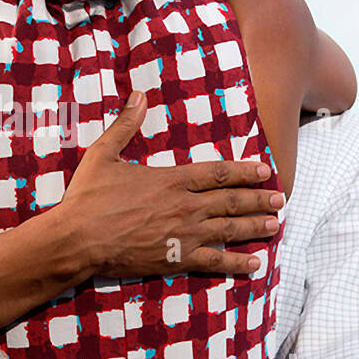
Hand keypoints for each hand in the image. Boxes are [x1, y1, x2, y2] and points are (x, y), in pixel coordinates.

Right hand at [57, 91, 282, 276]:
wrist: (78, 239)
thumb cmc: (88, 197)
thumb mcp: (104, 154)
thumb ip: (125, 125)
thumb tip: (138, 95)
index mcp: (172, 180)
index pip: (218, 173)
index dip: (245, 171)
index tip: (265, 171)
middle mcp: (185, 206)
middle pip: (232, 201)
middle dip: (258, 199)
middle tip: (280, 199)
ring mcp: (184, 235)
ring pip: (230, 230)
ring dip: (255, 227)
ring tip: (274, 225)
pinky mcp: (176, 259)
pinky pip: (215, 262)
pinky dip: (237, 263)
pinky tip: (254, 264)